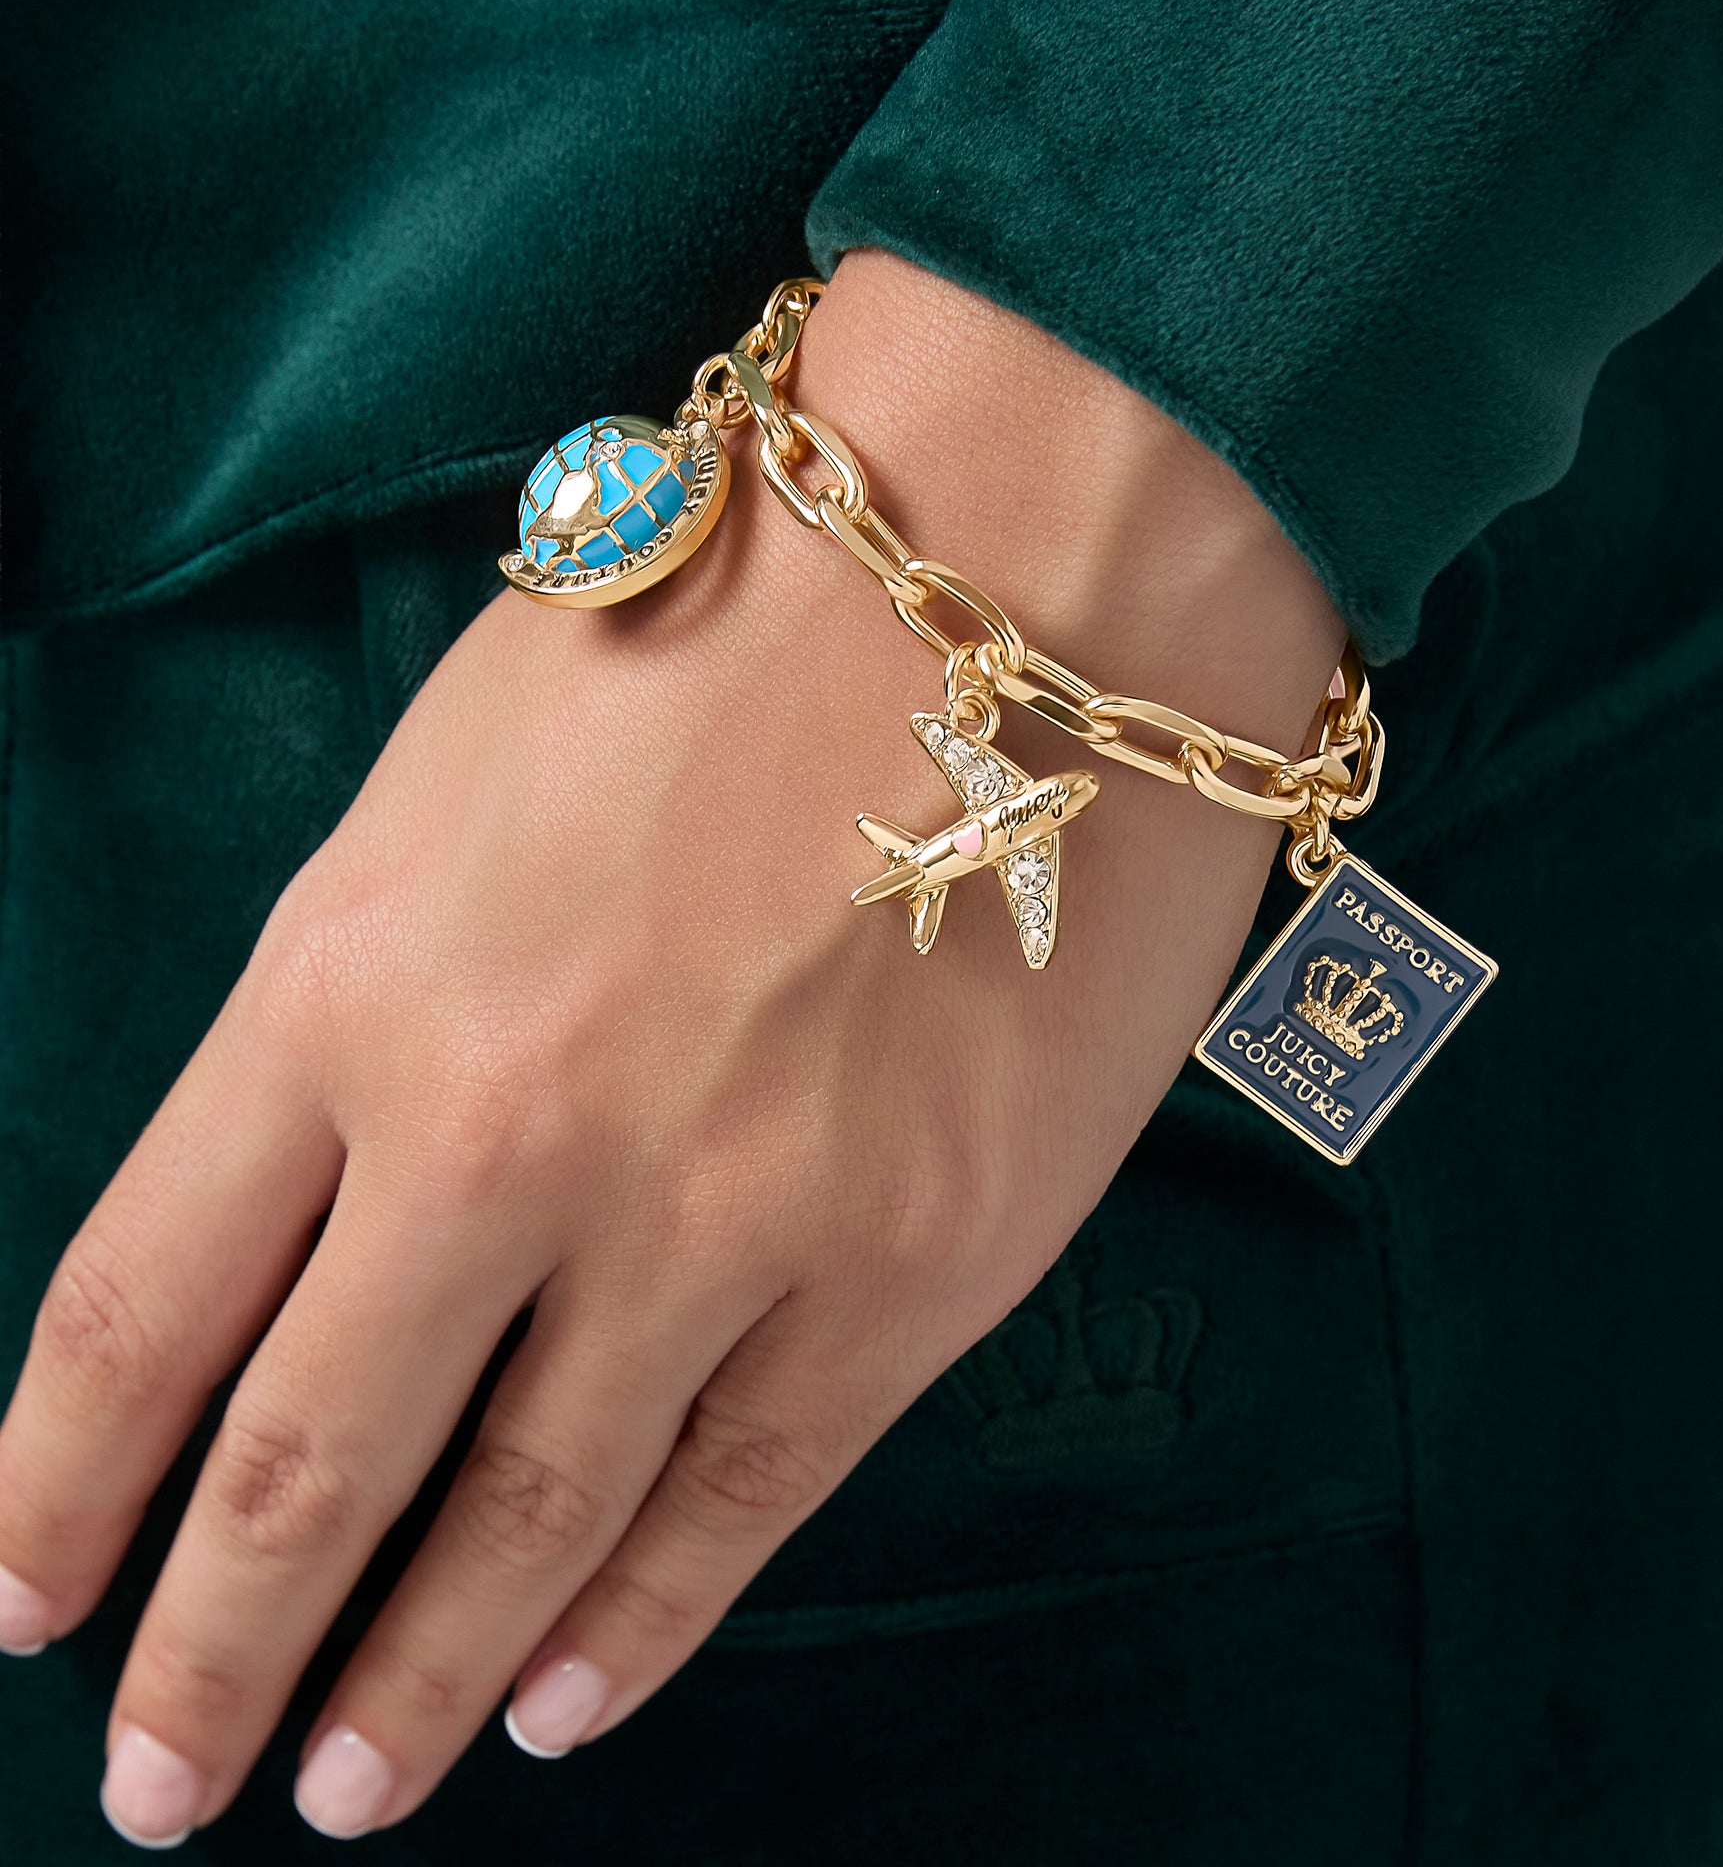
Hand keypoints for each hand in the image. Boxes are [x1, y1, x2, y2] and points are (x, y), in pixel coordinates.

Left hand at [0, 252, 1343, 1842]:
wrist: (1027, 572)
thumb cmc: (727, 625)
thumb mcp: (458, 781)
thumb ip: (370, 1000)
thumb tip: (337, 1200)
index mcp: (353, 982)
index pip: (139, 1306)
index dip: (54, 1484)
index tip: (16, 1598)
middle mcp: (512, 1137)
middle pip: (310, 1463)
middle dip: (213, 1650)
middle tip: (158, 1787)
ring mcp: (724, 1222)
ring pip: (532, 1518)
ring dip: (419, 1675)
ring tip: (346, 1790)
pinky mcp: (913, 1266)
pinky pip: (745, 1489)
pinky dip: (641, 1616)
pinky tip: (567, 1703)